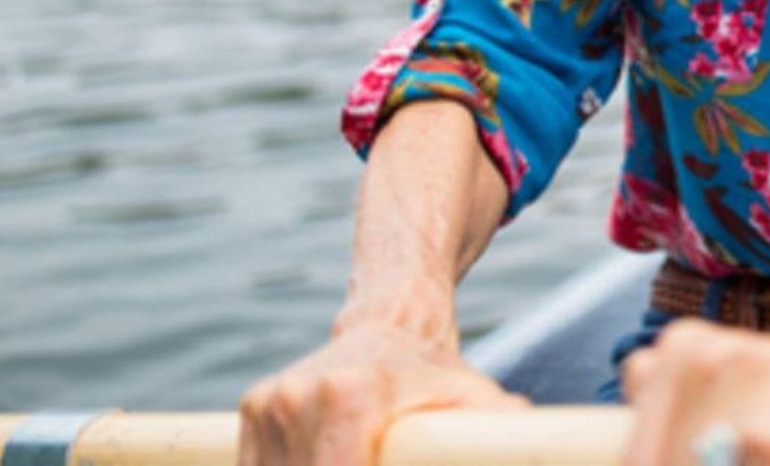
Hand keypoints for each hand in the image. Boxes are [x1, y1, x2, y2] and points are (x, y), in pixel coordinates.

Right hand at [238, 320, 525, 465]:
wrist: (394, 318)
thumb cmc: (436, 371)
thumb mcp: (471, 398)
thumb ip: (493, 424)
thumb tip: (519, 426)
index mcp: (348, 396)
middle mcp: (295, 397)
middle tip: (378, 464)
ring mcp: (267, 405)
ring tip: (355, 459)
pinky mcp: (250, 412)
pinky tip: (325, 461)